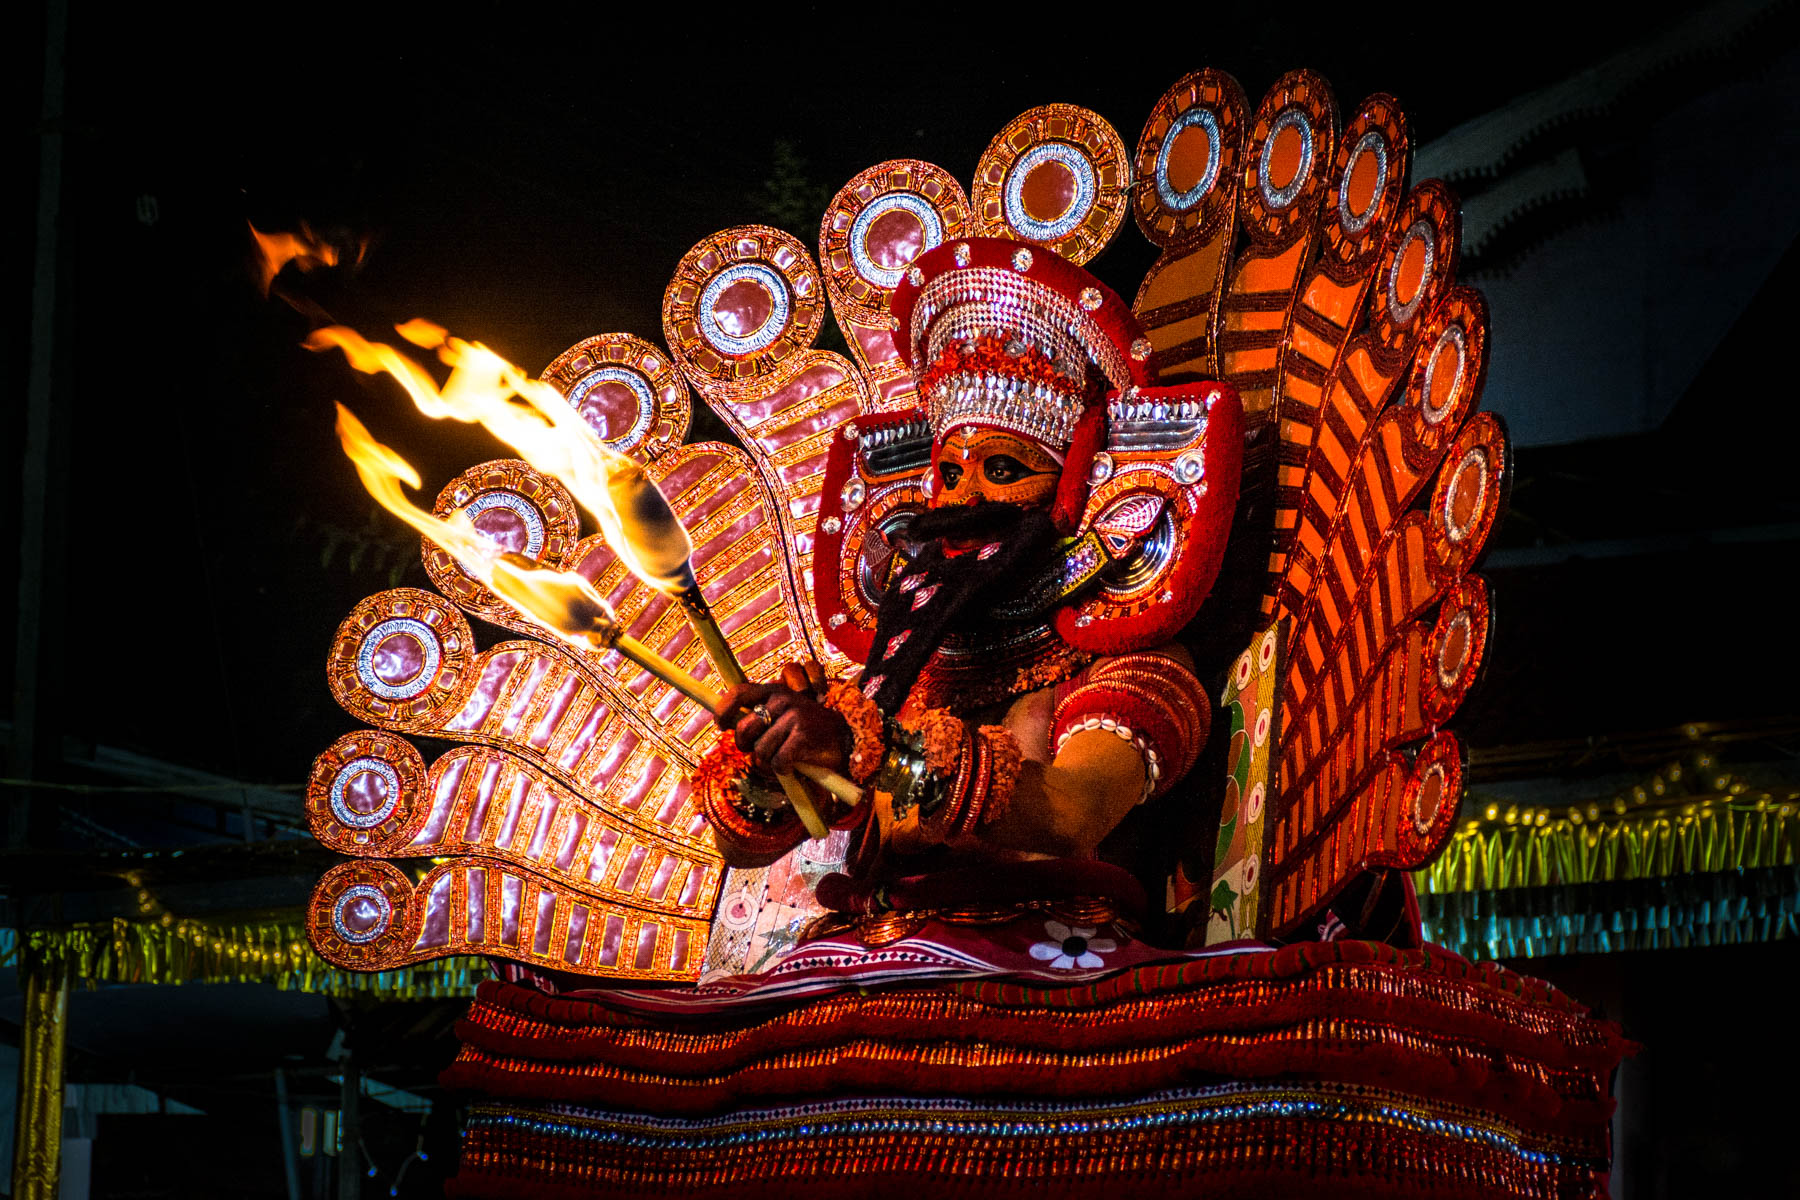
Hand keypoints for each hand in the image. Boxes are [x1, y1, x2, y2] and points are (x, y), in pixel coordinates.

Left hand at [714, 664, 848, 776]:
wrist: (846, 738)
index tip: (720, 726)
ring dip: (768, 763)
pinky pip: (778, 762)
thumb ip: (760, 716)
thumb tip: (730, 727)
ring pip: (761, 751)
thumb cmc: (807, 731)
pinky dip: (783, 770)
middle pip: (745, 730)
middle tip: (758, 754)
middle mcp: (783, 699)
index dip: (724, 710)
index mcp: (775, 691)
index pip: (739, 693)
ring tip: (782, 760)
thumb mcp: (784, 715)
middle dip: (746, 747)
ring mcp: (794, 716)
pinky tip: (793, 766)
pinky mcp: (803, 736)